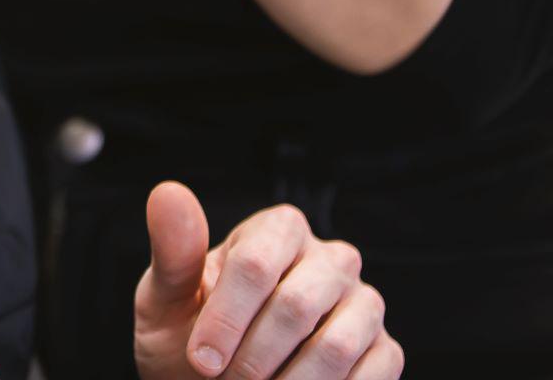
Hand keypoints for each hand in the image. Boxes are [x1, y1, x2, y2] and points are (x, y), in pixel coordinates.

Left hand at [135, 183, 402, 379]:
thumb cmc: (189, 336)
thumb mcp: (168, 300)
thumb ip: (174, 252)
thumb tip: (168, 191)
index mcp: (277, 230)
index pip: (256, 265)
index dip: (225, 319)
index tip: (201, 359)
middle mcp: (330, 258)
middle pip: (296, 306)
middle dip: (252, 358)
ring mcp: (363, 303)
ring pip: (335, 345)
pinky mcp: (384, 349)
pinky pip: (374, 372)